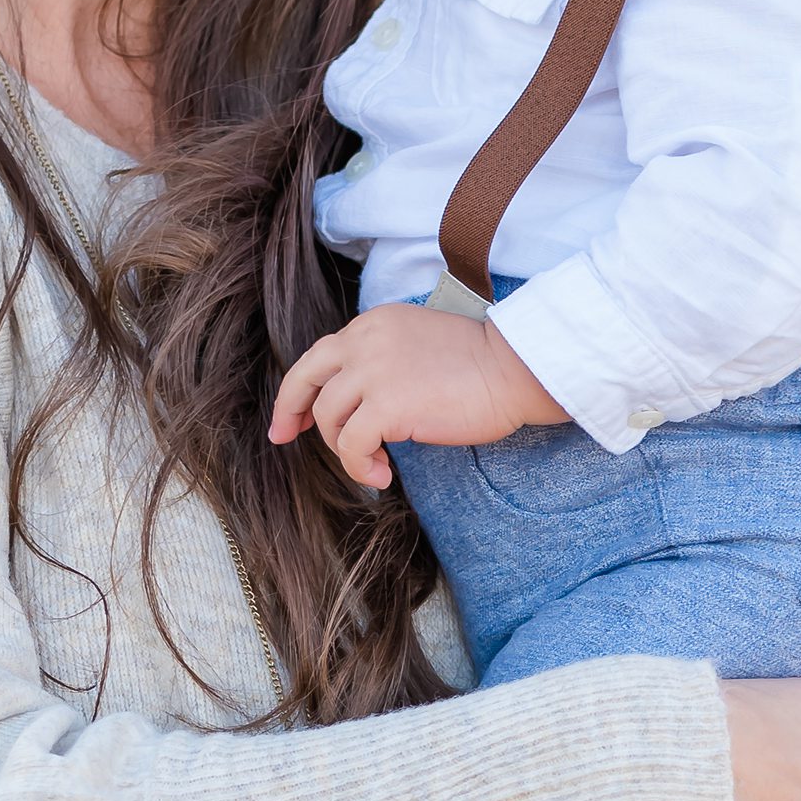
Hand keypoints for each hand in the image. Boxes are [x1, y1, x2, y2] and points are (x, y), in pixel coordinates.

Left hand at [269, 306, 563, 494]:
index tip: (294, 416)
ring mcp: (373, 371)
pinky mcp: (387, 405)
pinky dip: (359, 467)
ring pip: (328, 417)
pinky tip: (382, 476)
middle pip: (305, 377)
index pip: (321, 355)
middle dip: (289, 410)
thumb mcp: (418, 344)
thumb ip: (383, 360)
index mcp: (373, 324)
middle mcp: (365, 341)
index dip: (300, 388)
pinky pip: (350, 445)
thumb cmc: (481, 365)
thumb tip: (357, 403)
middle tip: (284, 437)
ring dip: (343, 448)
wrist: (516, 368)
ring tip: (373, 464)